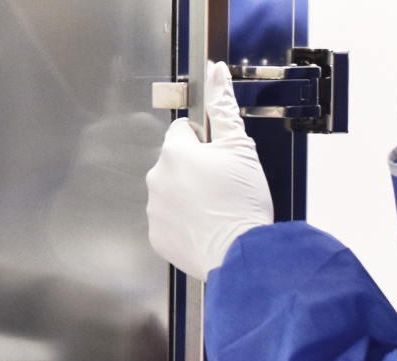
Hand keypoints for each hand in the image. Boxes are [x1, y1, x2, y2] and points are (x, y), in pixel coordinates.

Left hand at [145, 61, 274, 279]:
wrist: (240, 252)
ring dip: (188, 195)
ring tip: (216, 209)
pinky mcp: (156, 236)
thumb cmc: (242, 200)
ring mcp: (153, 209)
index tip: (220, 158)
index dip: (204, 141)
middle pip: (174, 163)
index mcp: (174, 152)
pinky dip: (184, 222)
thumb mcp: (241, 147)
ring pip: (170, 192)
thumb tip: (216, 72)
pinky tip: (206, 227)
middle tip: (222, 186)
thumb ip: (224, 107)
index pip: (182, 131)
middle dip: (194, 169)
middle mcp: (156, 178)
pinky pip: (168, 221)